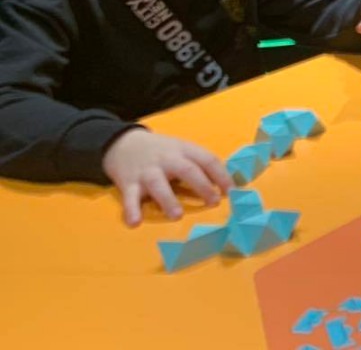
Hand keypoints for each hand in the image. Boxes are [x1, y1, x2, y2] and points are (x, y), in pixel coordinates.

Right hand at [101, 128, 230, 227]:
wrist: (123, 143)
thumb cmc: (161, 151)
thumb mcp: (182, 150)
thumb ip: (200, 164)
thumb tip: (226, 185)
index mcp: (184, 150)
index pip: (207, 160)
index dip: (221, 175)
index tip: (233, 191)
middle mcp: (167, 160)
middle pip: (186, 170)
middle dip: (201, 186)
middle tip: (213, 202)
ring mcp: (147, 172)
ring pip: (159, 184)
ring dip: (168, 200)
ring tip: (178, 215)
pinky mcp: (128, 184)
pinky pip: (130, 198)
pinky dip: (131, 210)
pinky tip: (135, 222)